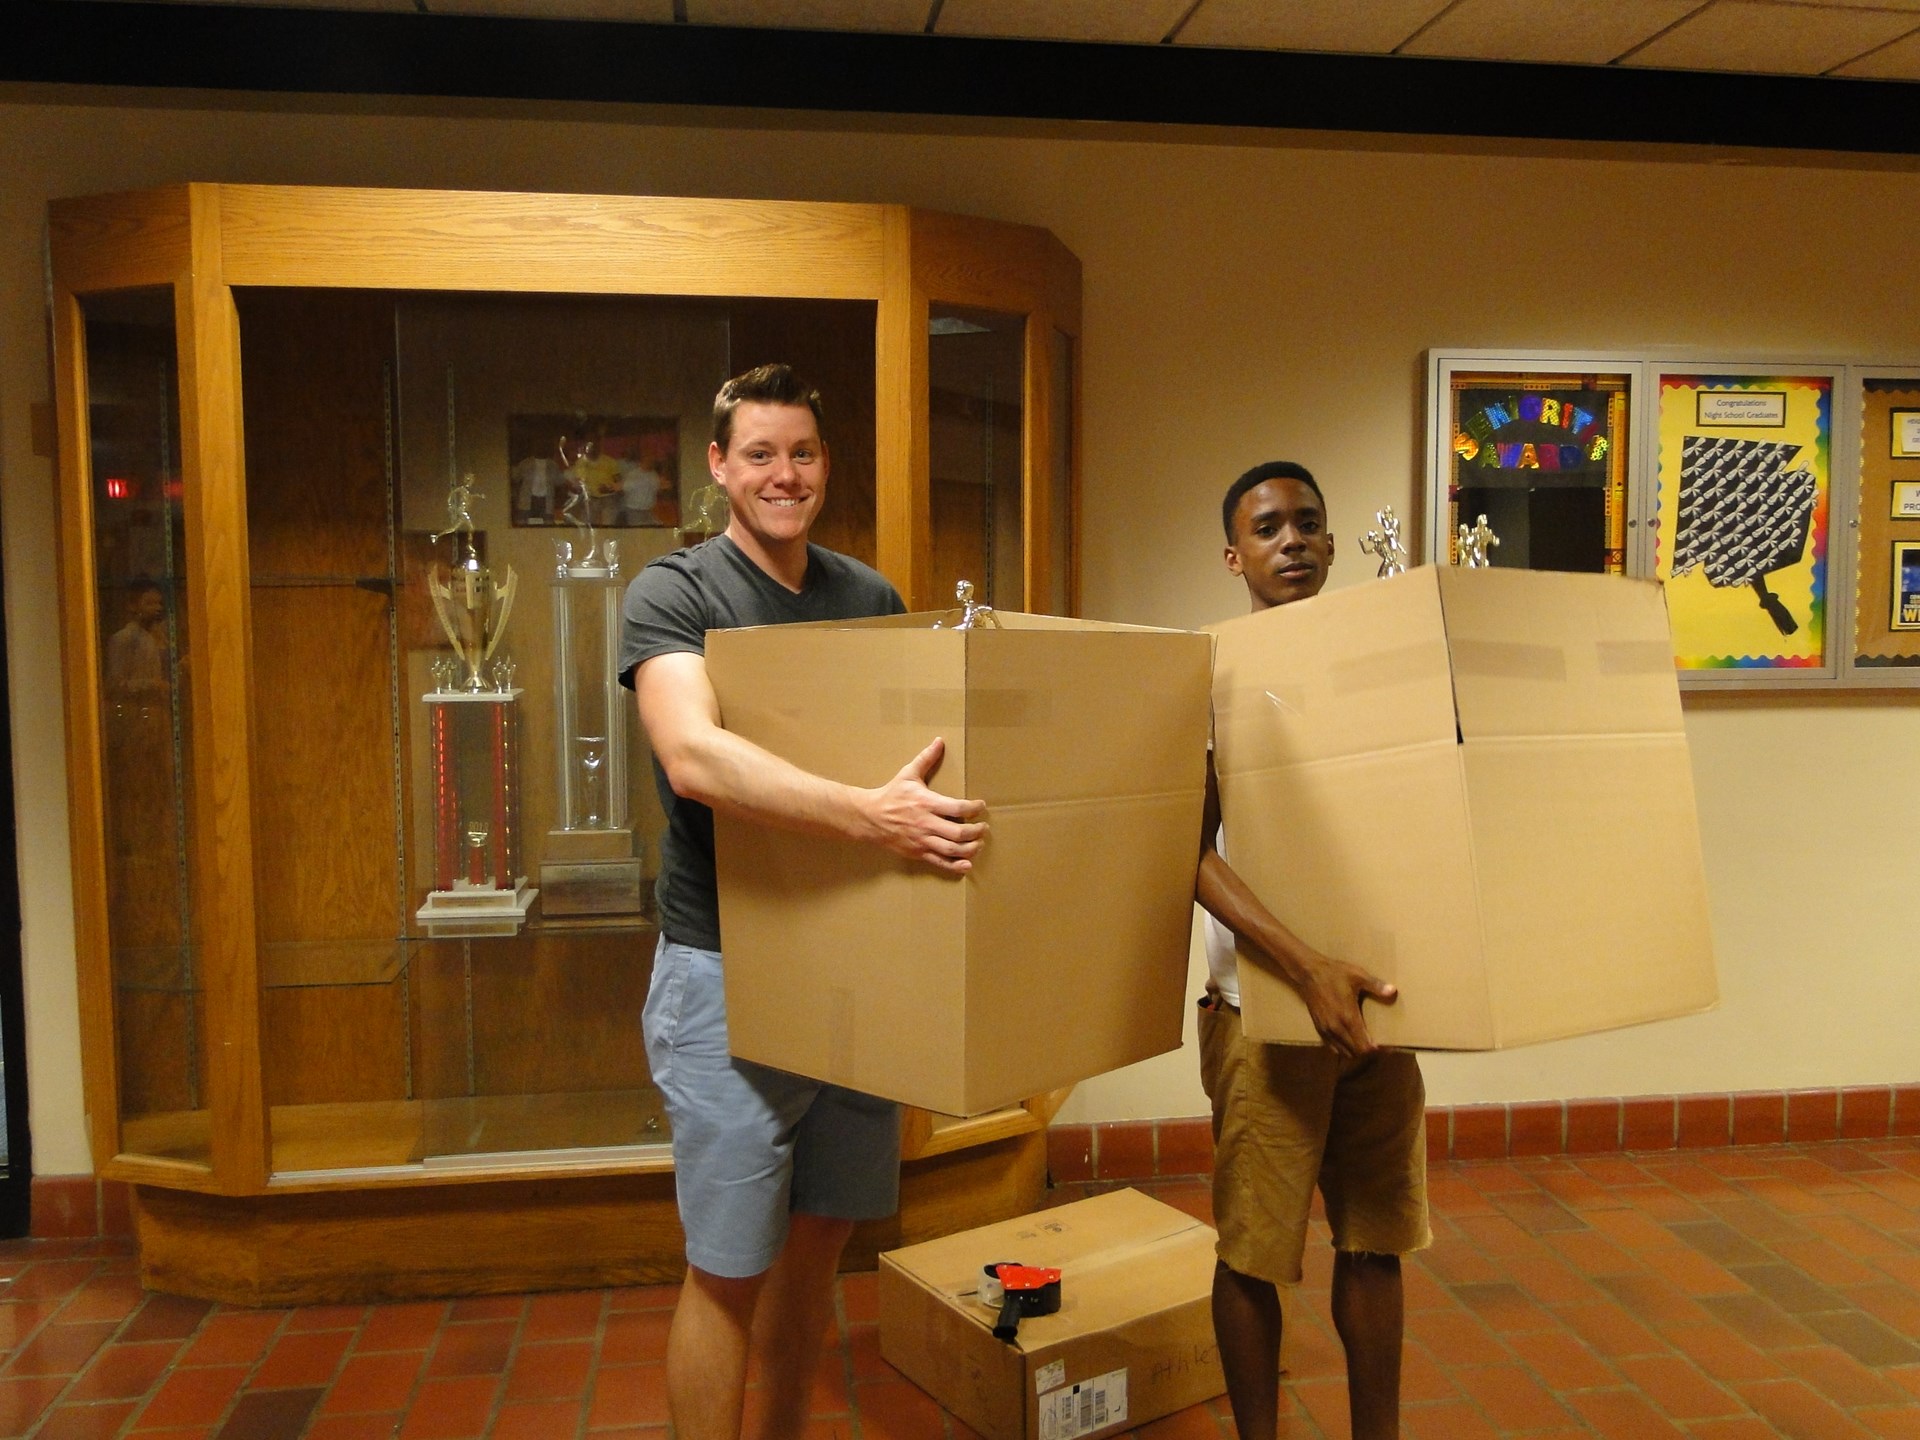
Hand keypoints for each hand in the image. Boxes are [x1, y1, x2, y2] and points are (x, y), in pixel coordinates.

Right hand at [860, 738, 986, 874]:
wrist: (870, 817)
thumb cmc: (891, 795)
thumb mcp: (908, 774)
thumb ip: (926, 759)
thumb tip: (939, 741)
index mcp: (927, 803)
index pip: (957, 808)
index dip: (974, 808)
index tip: (981, 805)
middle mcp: (926, 823)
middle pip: (958, 832)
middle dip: (976, 832)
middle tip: (983, 828)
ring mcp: (922, 840)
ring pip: (951, 849)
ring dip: (970, 849)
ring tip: (979, 844)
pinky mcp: (918, 852)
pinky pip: (940, 862)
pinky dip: (955, 866)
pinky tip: (967, 865)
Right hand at [1295, 954, 1396, 1059]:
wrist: (1309, 972)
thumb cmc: (1335, 973)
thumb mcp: (1357, 976)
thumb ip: (1375, 985)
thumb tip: (1392, 991)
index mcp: (1348, 1018)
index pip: (1363, 1047)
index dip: (1376, 1050)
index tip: (1387, 1046)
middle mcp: (1336, 1028)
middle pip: (1355, 1053)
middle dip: (1368, 1052)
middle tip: (1379, 1045)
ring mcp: (1326, 1030)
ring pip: (1344, 1052)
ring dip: (1356, 1051)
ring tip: (1366, 1044)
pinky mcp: (1319, 1028)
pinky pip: (1333, 1047)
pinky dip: (1343, 1048)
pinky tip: (1350, 1040)